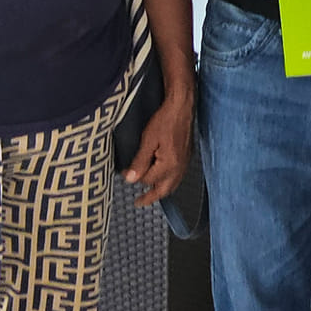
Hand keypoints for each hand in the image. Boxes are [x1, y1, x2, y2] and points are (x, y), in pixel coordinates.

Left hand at [123, 92, 193, 206]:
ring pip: (172, 186)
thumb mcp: (148, 140)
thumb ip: (139, 162)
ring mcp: (184, 163)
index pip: (148, 180)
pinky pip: (178, 178)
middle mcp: (179, 167)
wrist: (181, 107)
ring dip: (160, 192)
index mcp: (169, 164)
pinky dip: (169, 183)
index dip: (134, 178)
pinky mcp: (187, 158)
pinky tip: (163, 180)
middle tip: (139, 202)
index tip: (124, 173)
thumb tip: (130, 179)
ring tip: (150, 195)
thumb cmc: (165, 120)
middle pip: (163, 190)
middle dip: (150, 197)